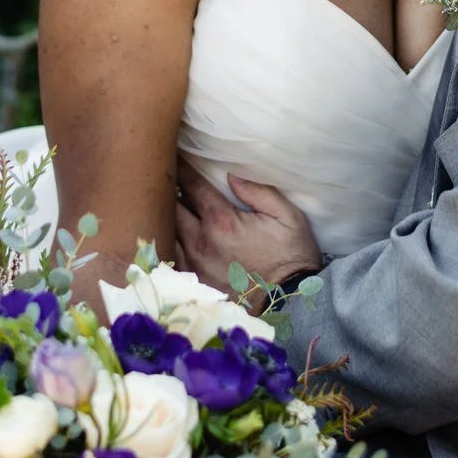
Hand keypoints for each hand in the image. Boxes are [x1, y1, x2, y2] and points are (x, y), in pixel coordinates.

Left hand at [174, 163, 319, 300]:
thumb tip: (232, 175)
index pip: (191, 185)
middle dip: (168, 190)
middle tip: (167, 178)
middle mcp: (200, 242)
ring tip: (165, 205)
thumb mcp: (287, 216)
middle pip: (171, 207)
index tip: (175, 154)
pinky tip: (171, 236)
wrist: (289, 302)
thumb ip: (259, 191)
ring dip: (166, 217)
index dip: (181, 167)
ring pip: (166, 232)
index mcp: (222, 221)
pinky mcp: (193, 283)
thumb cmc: (292, 256)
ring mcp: (193, 265)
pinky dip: (168, 243)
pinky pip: (170, 258)